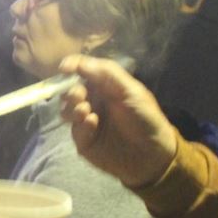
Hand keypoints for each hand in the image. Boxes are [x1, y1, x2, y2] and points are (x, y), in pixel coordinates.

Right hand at [58, 55, 176, 187]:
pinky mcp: (84, 141)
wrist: (152, 154)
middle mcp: (93, 101)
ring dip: (72, 108)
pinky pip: (74, 131)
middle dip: (71, 91)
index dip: (72, 67)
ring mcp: (87, 122)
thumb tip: (77, 62)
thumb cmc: (145, 118)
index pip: (83, 71)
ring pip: (67, 110)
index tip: (64, 68)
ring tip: (86, 111)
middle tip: (80, 96)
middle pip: (70, 91)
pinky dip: (81, 126)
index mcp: (104, 86)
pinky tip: (93, 124)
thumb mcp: (131, 90)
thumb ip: (106, 73)